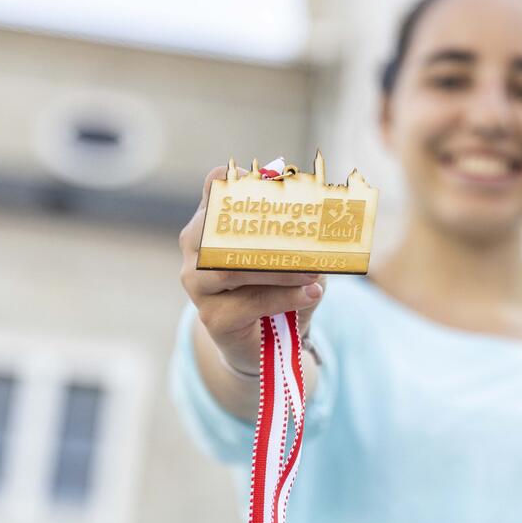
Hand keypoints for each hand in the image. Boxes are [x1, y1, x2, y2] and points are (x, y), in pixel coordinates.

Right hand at [179, 165, 326, 374]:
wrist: (265, 342)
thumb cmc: (279, 287)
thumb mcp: (291, 254)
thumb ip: (297, 232)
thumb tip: (326, 216)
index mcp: (212, 221)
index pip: (215, 188)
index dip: (239, 180)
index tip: (273, 180)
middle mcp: (196, 247)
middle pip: (220, 227)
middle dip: (265, 227)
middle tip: (304, 230)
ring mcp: (197, 283)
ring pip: (233, 268)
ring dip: (279, 269)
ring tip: (313, 271)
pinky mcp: (211, 317)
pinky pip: (249, 303)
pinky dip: (284, 297)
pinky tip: (310, 293)